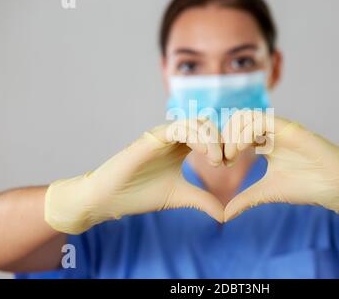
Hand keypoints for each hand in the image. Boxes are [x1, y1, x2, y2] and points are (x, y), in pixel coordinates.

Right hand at [45, 119, 224, 233]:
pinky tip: (206, 156)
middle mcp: (174, 137)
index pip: (209, 134)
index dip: (223, 144)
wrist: (109, 199)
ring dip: (212, 139)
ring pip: (196, 123)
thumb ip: (203, 200)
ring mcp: (163, 135)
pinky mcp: (152, 137)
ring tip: (216, 161)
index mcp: (181, 147)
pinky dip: (197, 138)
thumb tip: (225, 215)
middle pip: (207, 124)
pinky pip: (180, 128)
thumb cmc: (140, 195)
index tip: (229, 163)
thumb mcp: (181, 196)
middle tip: (224, 161)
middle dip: (221, 140)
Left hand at [222, 110, 338, 224]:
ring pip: (246, 116)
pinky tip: (241, 151)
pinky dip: (245, 132)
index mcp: (265, 143)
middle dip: (224, 138)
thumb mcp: (268, 192)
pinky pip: (262, 120)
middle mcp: (271, 132)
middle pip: (236, 120)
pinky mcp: (291, 129)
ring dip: (232, 134)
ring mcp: (280, 129)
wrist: (338, 187)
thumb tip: (224, 215)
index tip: (219, 165)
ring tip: (230, 157)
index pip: (236, 132)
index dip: (223, 145)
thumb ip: (245, 199)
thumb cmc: (308, 186)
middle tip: (222, 161)